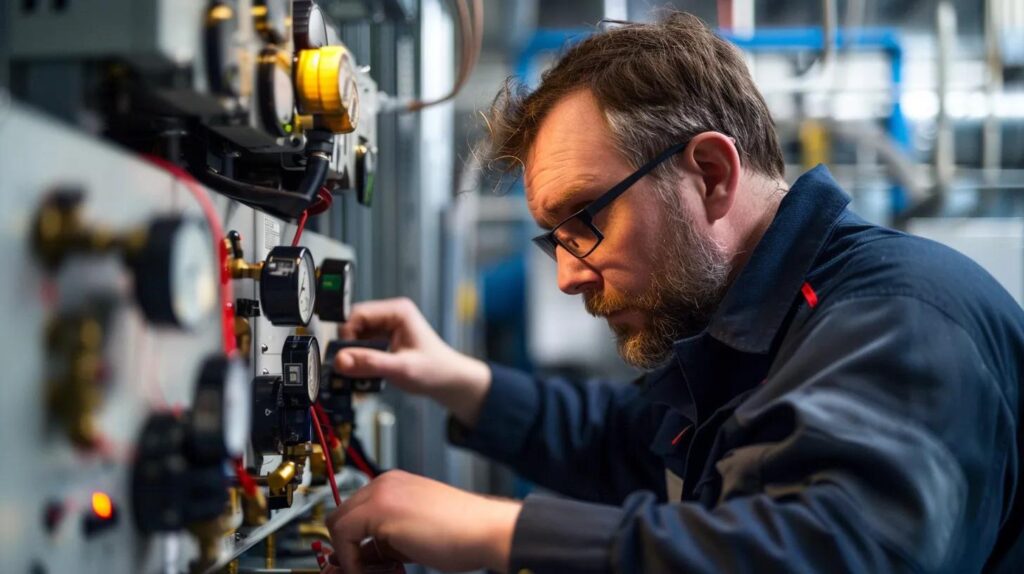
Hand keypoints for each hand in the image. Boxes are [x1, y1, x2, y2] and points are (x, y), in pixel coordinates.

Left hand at [325, 470, 521, 573]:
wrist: (485, 529)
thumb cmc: (463, 533)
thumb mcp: (414, 535)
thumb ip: (386, 542)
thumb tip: (361, 557)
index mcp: (395, 485)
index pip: (355, 511)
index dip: (353, 542)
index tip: (362, 563)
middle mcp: (385, 483)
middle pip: (341, 515)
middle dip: (346, 548)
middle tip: (363, 570)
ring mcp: (382, 493)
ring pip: (338, 524)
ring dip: (348, 554)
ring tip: (375, 572)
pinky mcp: (381, 508)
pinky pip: (343, 534)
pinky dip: (351, 558)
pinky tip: (376, 570)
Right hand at [335, 297, 490, 426]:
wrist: (450, 382)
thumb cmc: (435, 371)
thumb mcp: (401, 368)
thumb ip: (370, 364)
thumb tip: (340, 360)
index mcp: (398, 311)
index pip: (357, 314)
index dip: (347, 336)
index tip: (343, 357)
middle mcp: (391, 315)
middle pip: (354, 326)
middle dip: (349, 348)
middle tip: (349, 369)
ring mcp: (388, 327)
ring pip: (356, 337)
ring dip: (354, 356)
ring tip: (359, 374)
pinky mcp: (386, 339)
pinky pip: (363, 346)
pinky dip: (361, 361)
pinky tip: (367, 374)